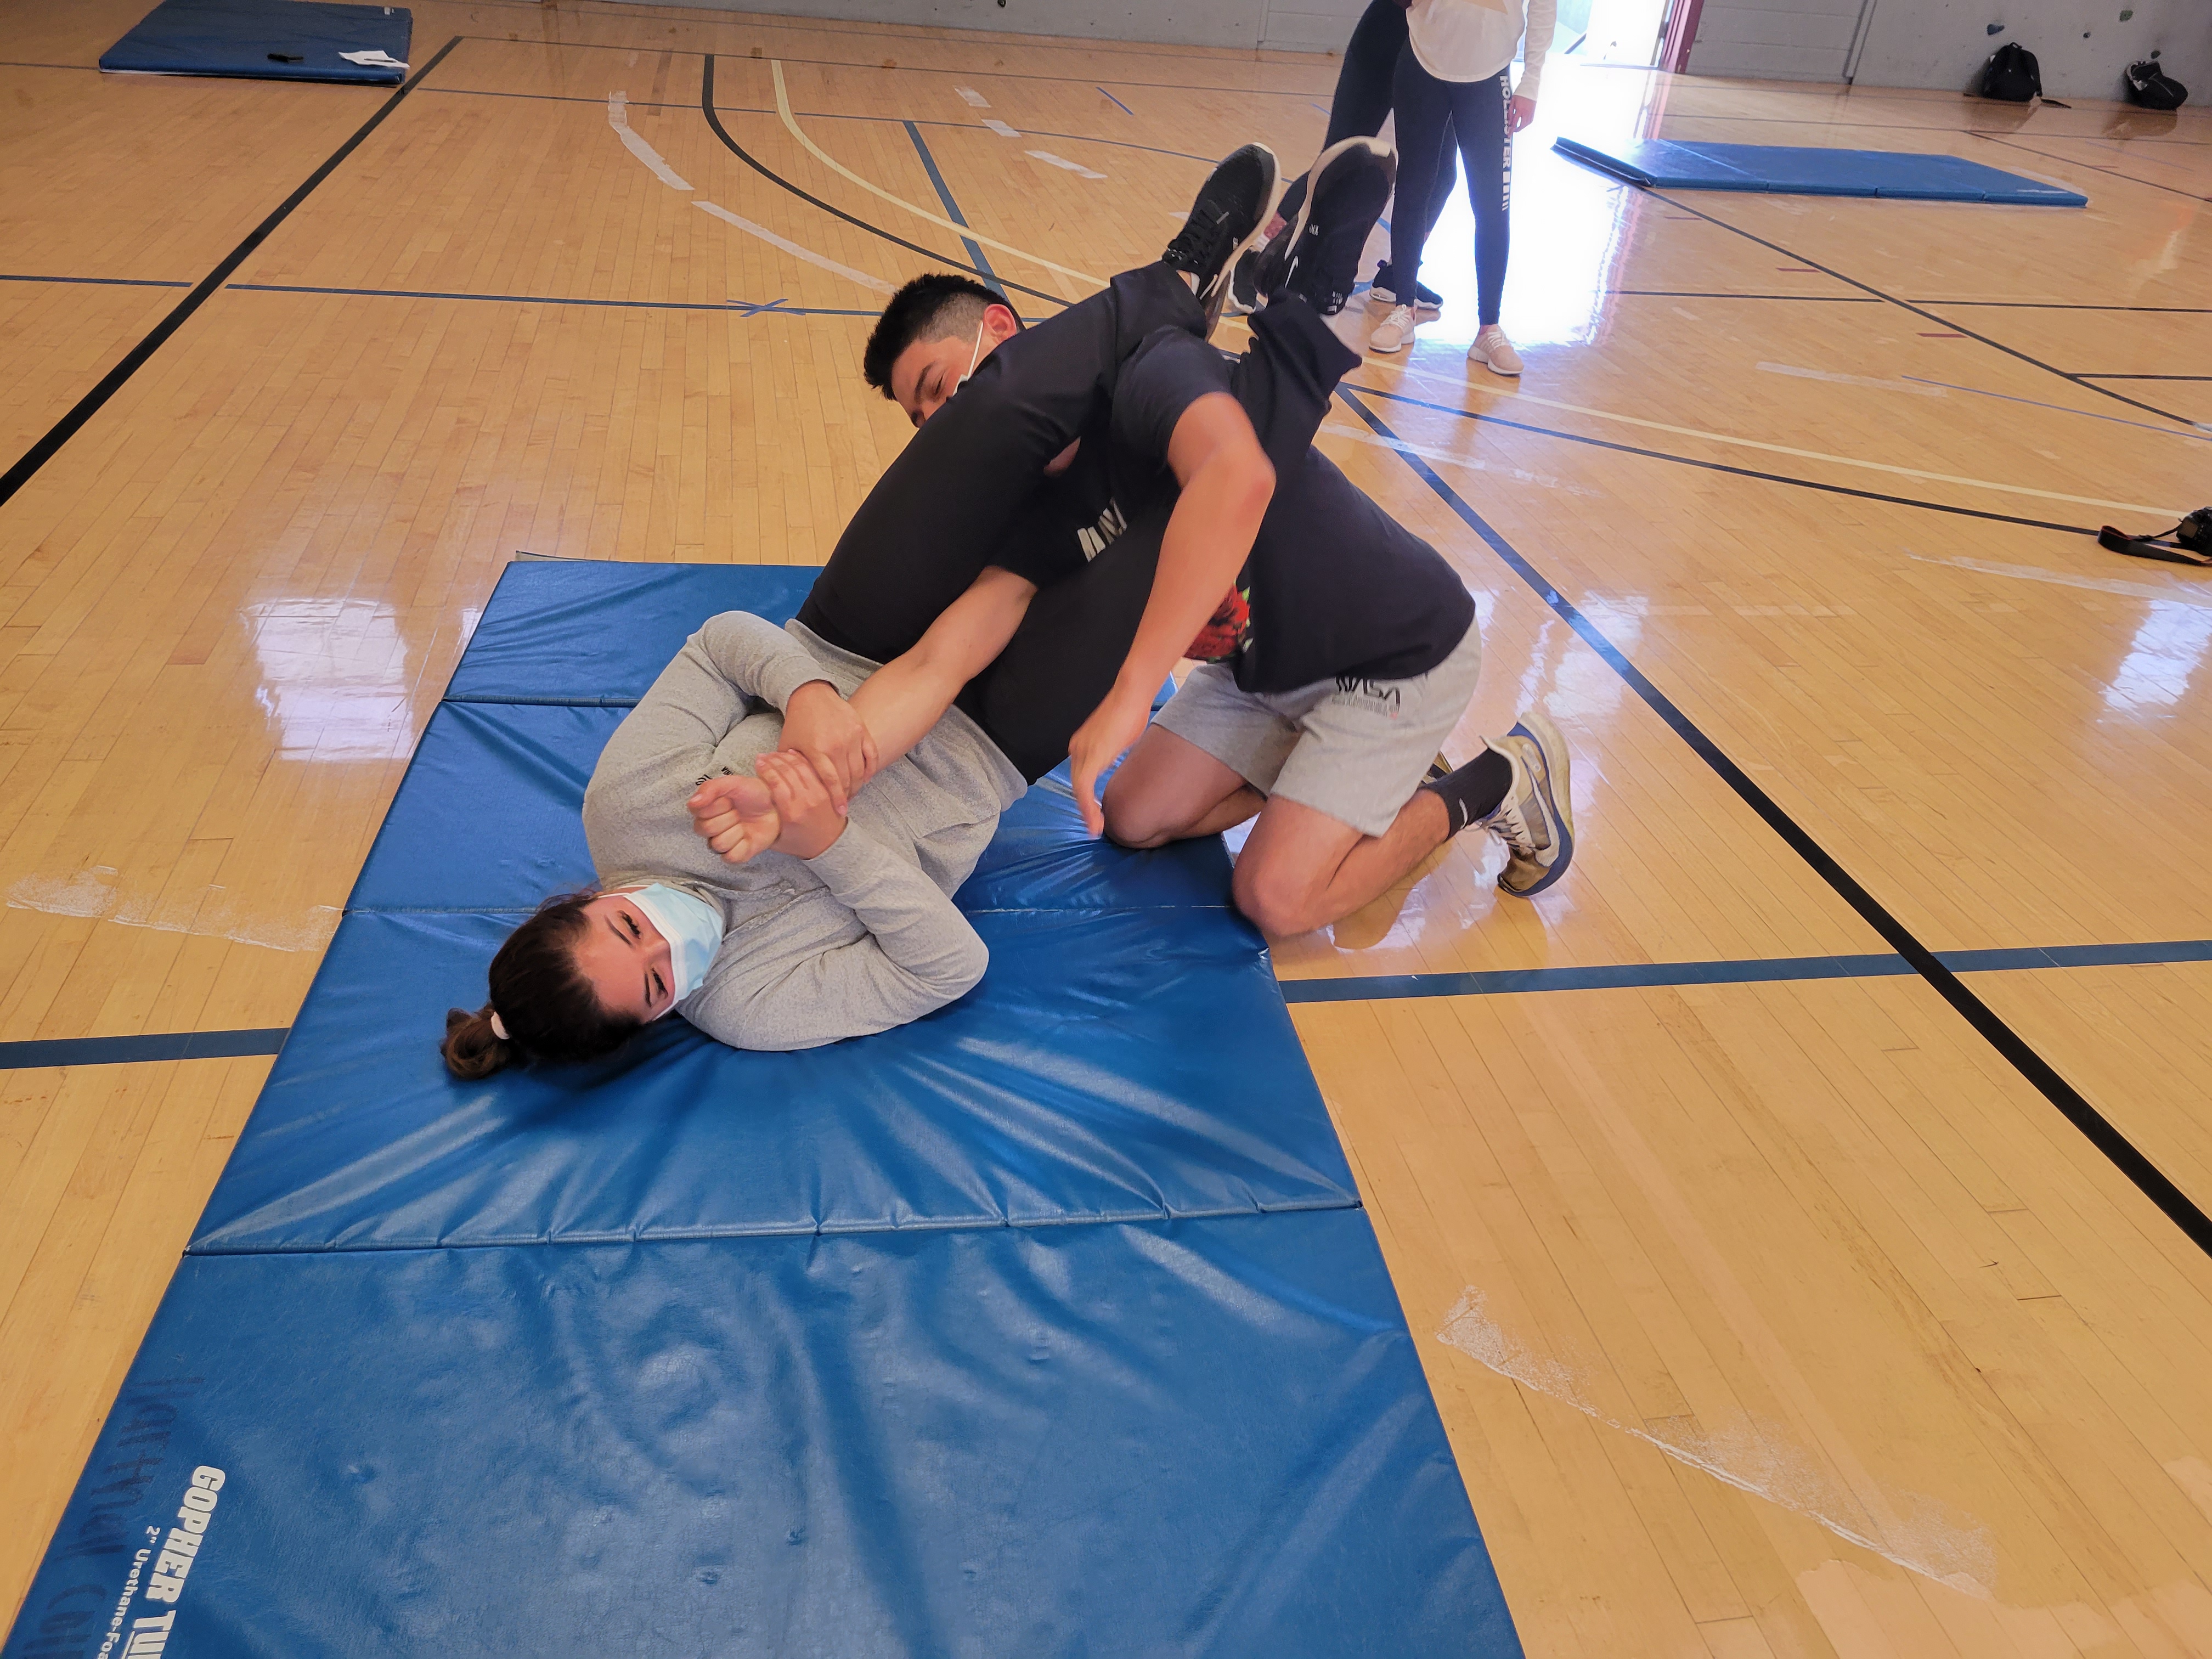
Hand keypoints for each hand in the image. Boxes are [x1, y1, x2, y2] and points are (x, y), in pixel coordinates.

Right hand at [688, 773, 782, 865]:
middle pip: (706, 829)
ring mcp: (722, 842)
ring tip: (744, 823)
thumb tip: (692, 802)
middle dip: (727, 817)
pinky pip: (730, 857)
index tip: (728, 800)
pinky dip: (742, 846)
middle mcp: (710, 828)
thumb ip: (710, 788)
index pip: (697, 812)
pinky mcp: (736, 854)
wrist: (776, 805)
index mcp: (705, 810)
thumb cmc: (753, 793)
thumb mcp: (732, 783)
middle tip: (738, 811)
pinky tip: (748, 836)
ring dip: (736, 831)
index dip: (715, 806)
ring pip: (718, 844)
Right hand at [756, 750, 846, 859]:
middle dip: (773, 760)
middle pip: (787, 772)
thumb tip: (747, 804)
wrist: (830, 846)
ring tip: (775, 754)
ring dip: (786, 757)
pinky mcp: (827, 790)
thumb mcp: (776, 839)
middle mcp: (805, 802)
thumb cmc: (800, 843)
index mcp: (790, 813)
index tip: (758, 762)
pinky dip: (802, 759)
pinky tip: (792, 754)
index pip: (775, 783)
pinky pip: (813, 770)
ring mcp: (819, 795)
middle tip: (763, 756)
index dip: (765, 769)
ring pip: (800, 767)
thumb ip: (762, 823)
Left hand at [781, 680, 876, 814]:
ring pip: (860, 769)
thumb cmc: (798, 723)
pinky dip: (871, 768)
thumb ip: (787, 768)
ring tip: (853, 792)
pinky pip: (872, 754)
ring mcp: (852, 736)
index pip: (832, 782)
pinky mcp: (861, 729)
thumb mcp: (787, 746)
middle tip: (844, 803)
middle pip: (848, 778)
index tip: (840, 811)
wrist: (811, 695)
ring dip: (858, 784)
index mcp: (817, 750)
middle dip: (847, 794)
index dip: (837, 799)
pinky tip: (865, 778)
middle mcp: (837, 744)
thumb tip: (785, 791)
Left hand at [1067, 683, 1155, 836]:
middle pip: (1077, 785)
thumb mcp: (1119, 737)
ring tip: (1096, 827)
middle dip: (1085, 808)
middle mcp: (1077, 748)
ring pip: (1078, 790)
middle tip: (1095, 825)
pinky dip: (1088, 807)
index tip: (1095, 811)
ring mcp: (1082, 752)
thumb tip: (1117, 758)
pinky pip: (1084, 789)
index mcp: (1082, 744)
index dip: (1086, 796)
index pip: (1080, 776)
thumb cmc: (1130, 711)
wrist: (1130, 695)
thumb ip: (1113, 750)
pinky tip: (1096, 820)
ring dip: (1087, 812)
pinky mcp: (1090, 757)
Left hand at [1508, 95, 1535, 133]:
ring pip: (1526, 124)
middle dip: (1516, 130)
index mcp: (1520, 110)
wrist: (1530, 88)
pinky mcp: (1533, 111)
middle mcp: (1526, 112)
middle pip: (1521, 125)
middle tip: (1512, 131)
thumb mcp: (1512, 101)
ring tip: (1517, 128)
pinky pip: (1530, 121)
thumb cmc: (1520, 93)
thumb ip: (1510, 112)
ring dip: (1521, 127)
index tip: (1508, 133)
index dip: (1511, 129)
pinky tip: (1523, 123)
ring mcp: (1530, 112)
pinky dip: (1526, 124)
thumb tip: (1509, 121)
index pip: (1514, 123)